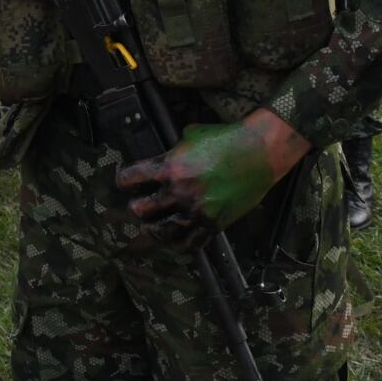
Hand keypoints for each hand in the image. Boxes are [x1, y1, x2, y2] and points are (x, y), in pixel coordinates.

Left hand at [113, 108, 310, 249]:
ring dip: (152, 230)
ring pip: (162, 231)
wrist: (258, 152)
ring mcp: (196, 210)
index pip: (131, 178)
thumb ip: (173, 151)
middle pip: (141, 209)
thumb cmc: (225, 138)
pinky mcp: (213, 223)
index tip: (123, 183)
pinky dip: (178, 245)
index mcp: (169, 167)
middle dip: (136, 207)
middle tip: (136, 206)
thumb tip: (165, 157)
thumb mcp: (190, 136)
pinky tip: (173, 242)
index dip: (123, 181)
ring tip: (149, 228)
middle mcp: (179, 191)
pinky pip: (190, 243)